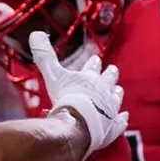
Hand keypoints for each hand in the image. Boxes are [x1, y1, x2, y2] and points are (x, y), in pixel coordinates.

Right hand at [30, 31, 126, 158]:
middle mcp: (104, 91)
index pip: (93, 66)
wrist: (78, 125)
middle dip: (110, 74)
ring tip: (118, 90)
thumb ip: (44, 56)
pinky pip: (120, 121)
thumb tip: (35, 33)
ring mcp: (110, 109)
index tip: (96, 58)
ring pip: (117, 97)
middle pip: (110, 79)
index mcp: (90, 78)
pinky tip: (124, 116)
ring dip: (117, 93)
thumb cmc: (66, 98)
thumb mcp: (53, 74)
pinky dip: (122, 119)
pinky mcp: (113, 127)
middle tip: (113, 69)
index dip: (94, 63)